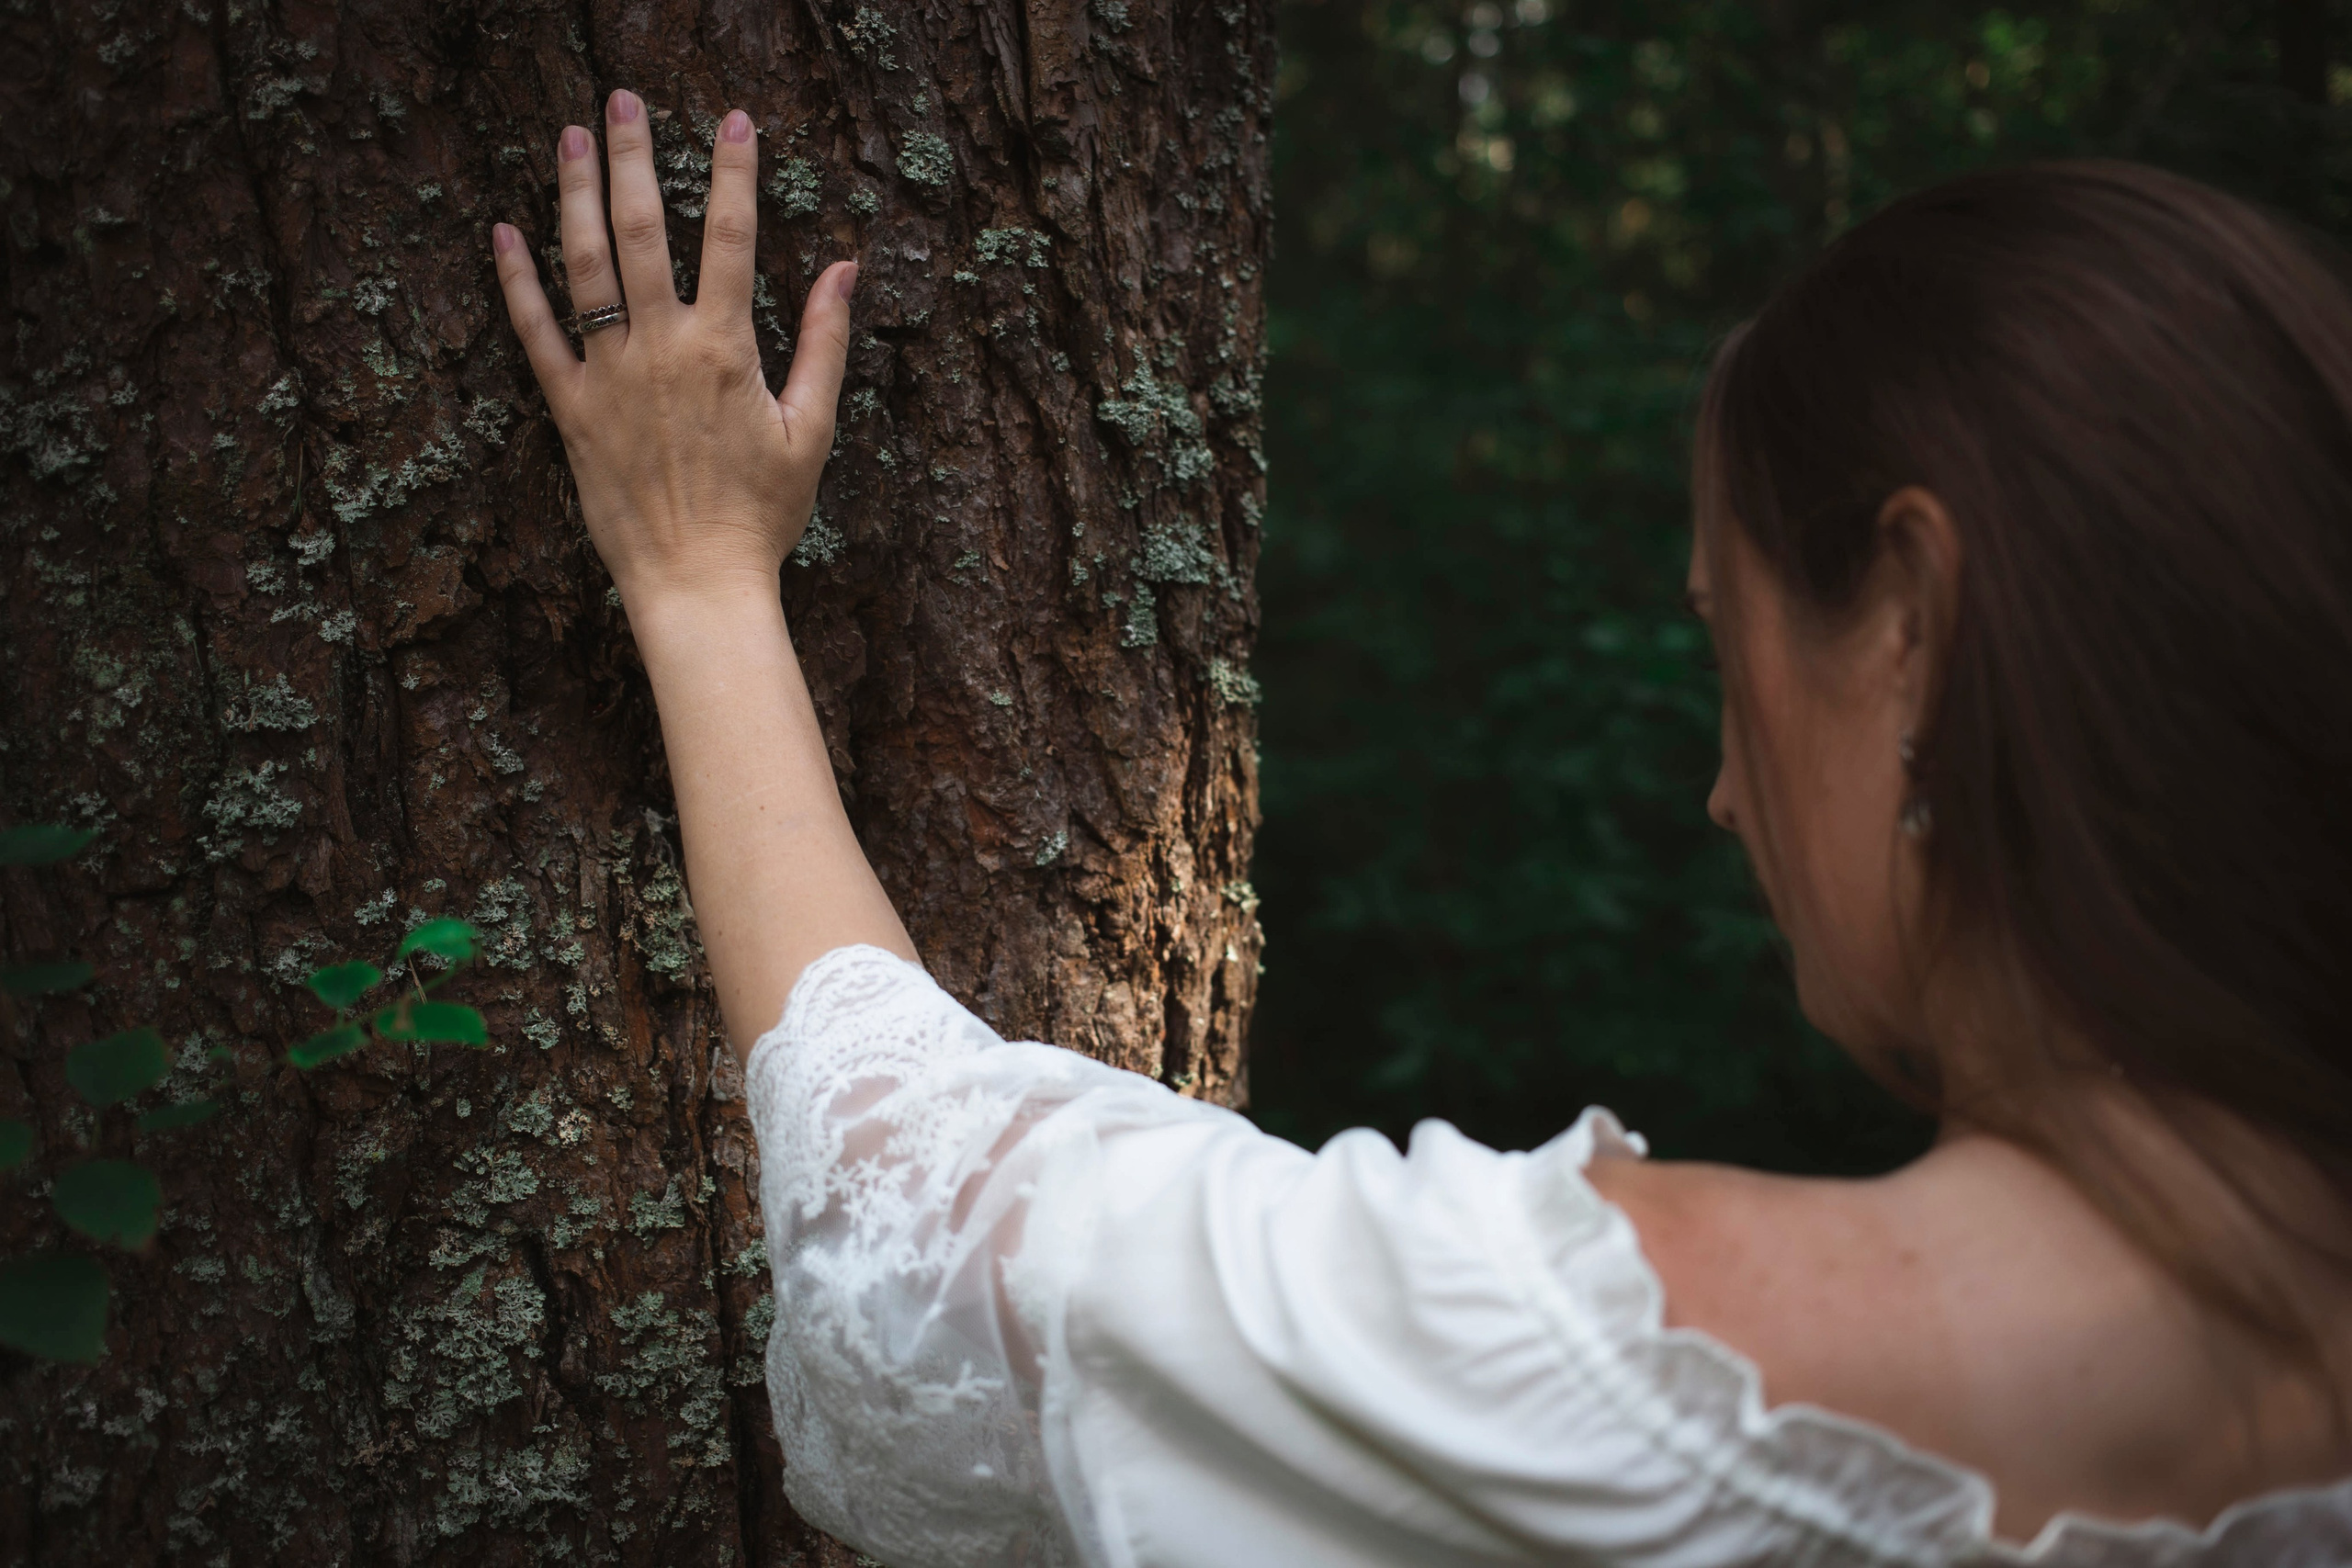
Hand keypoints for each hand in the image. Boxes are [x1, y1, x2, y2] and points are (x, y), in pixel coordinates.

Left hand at [490, 89, 853, 609]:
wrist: (698, 583)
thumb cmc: (763, 515)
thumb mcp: (812, 429)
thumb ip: (826, 343)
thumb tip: (845, 270)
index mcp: (727, 349)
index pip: (733, 237)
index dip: (735, 172)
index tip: (734, 121)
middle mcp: (662, 349)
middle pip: (644, 231)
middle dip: (633, 159)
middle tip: (621, 102)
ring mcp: (609, 376)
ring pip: (584, 266)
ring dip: (573, 196)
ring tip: (568, 139)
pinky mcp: (569, 409)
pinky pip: (535, 333)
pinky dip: (516, 281)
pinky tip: (503, 233)